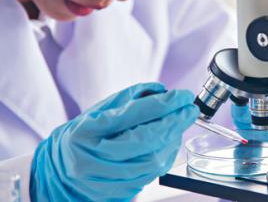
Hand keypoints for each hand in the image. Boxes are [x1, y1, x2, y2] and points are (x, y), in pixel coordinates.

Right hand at [30, 82, 198, 201]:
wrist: (63, 169)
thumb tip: (162, 90)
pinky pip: (152, 174)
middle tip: (190, 109)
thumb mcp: (101, 109)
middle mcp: (95, 158)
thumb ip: (131, 97)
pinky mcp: (119, 192)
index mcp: (88, 131)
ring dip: (173, 140)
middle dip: (175, 123)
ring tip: (180, 123)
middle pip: (146, 141)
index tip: (182, 96)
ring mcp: (106, 179)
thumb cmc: (85, 134)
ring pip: (153, 160)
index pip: (132, 115)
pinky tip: (170, 141)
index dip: (163, 105)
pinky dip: (166, 155)